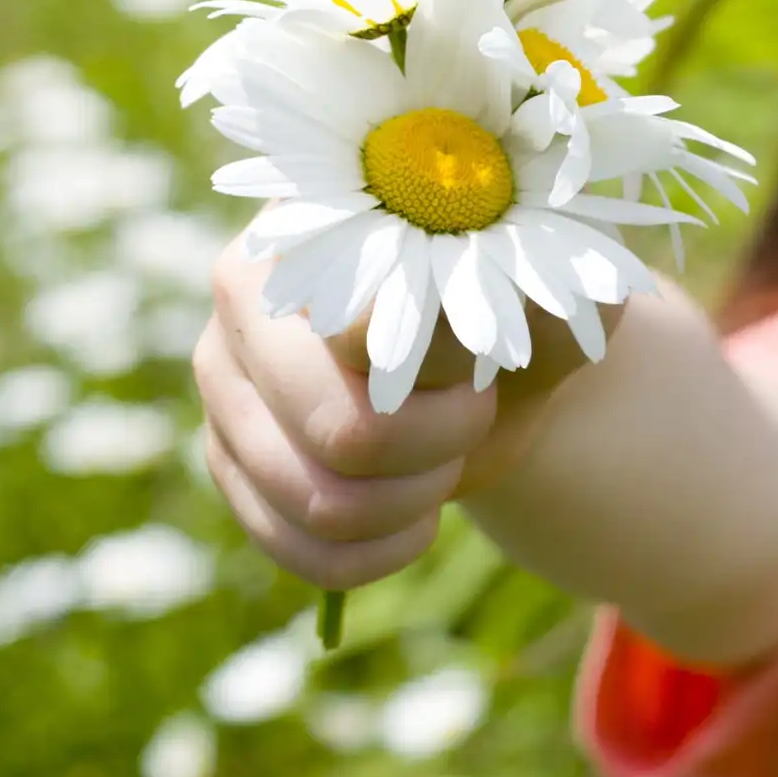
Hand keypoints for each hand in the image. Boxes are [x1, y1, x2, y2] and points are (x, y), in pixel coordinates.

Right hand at [193, 213, 625, 590]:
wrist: (496, 365)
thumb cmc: (526, 310)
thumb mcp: (554, 295)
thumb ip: (520, 300)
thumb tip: (443, 325)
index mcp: (323, 221)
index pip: (366, 329)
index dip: (450, 371)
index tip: (489, 362)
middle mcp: (245, 294)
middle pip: (341, 429)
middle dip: (439, 444)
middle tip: (474, 413)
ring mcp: (223, 383)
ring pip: (321, 502)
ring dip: (415, 501)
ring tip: (445, 458)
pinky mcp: (228, 462)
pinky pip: (297, 550)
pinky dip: (376, 555)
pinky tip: (415, 520)